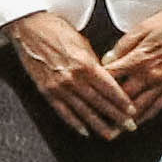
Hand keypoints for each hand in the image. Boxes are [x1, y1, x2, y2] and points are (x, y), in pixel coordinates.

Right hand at [2, 10, 137, 135]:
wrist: (29, 27)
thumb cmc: (56, 30)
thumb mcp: (82, 43)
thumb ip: (94, 63)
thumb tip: (106, 77)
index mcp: (85, 64)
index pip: (109, 88)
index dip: (122, 101)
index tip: (133, 111)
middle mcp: (73, 78)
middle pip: (99, 102)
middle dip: (116, 117)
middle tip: (129, 127)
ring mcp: (59, 86)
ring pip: (83, 111)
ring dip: (98, 124)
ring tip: (110, 134)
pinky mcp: (46, 91)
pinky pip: (63, 111)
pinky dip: (74, 123)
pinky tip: (84, 131)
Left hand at [98, 10, 161, 125]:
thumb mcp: (141, 28)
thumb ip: (122, 46)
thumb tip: (107, 60)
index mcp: (138, 59)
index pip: (111, 77)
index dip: (97, 85)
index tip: (87, 91)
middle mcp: (149, 75)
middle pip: (123, 99)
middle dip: (108, 111)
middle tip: (94, 119)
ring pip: (139, 109)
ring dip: (125, 122)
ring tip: (112, 131)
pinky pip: (157, 107)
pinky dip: (145, 118)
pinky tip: (137, 123)